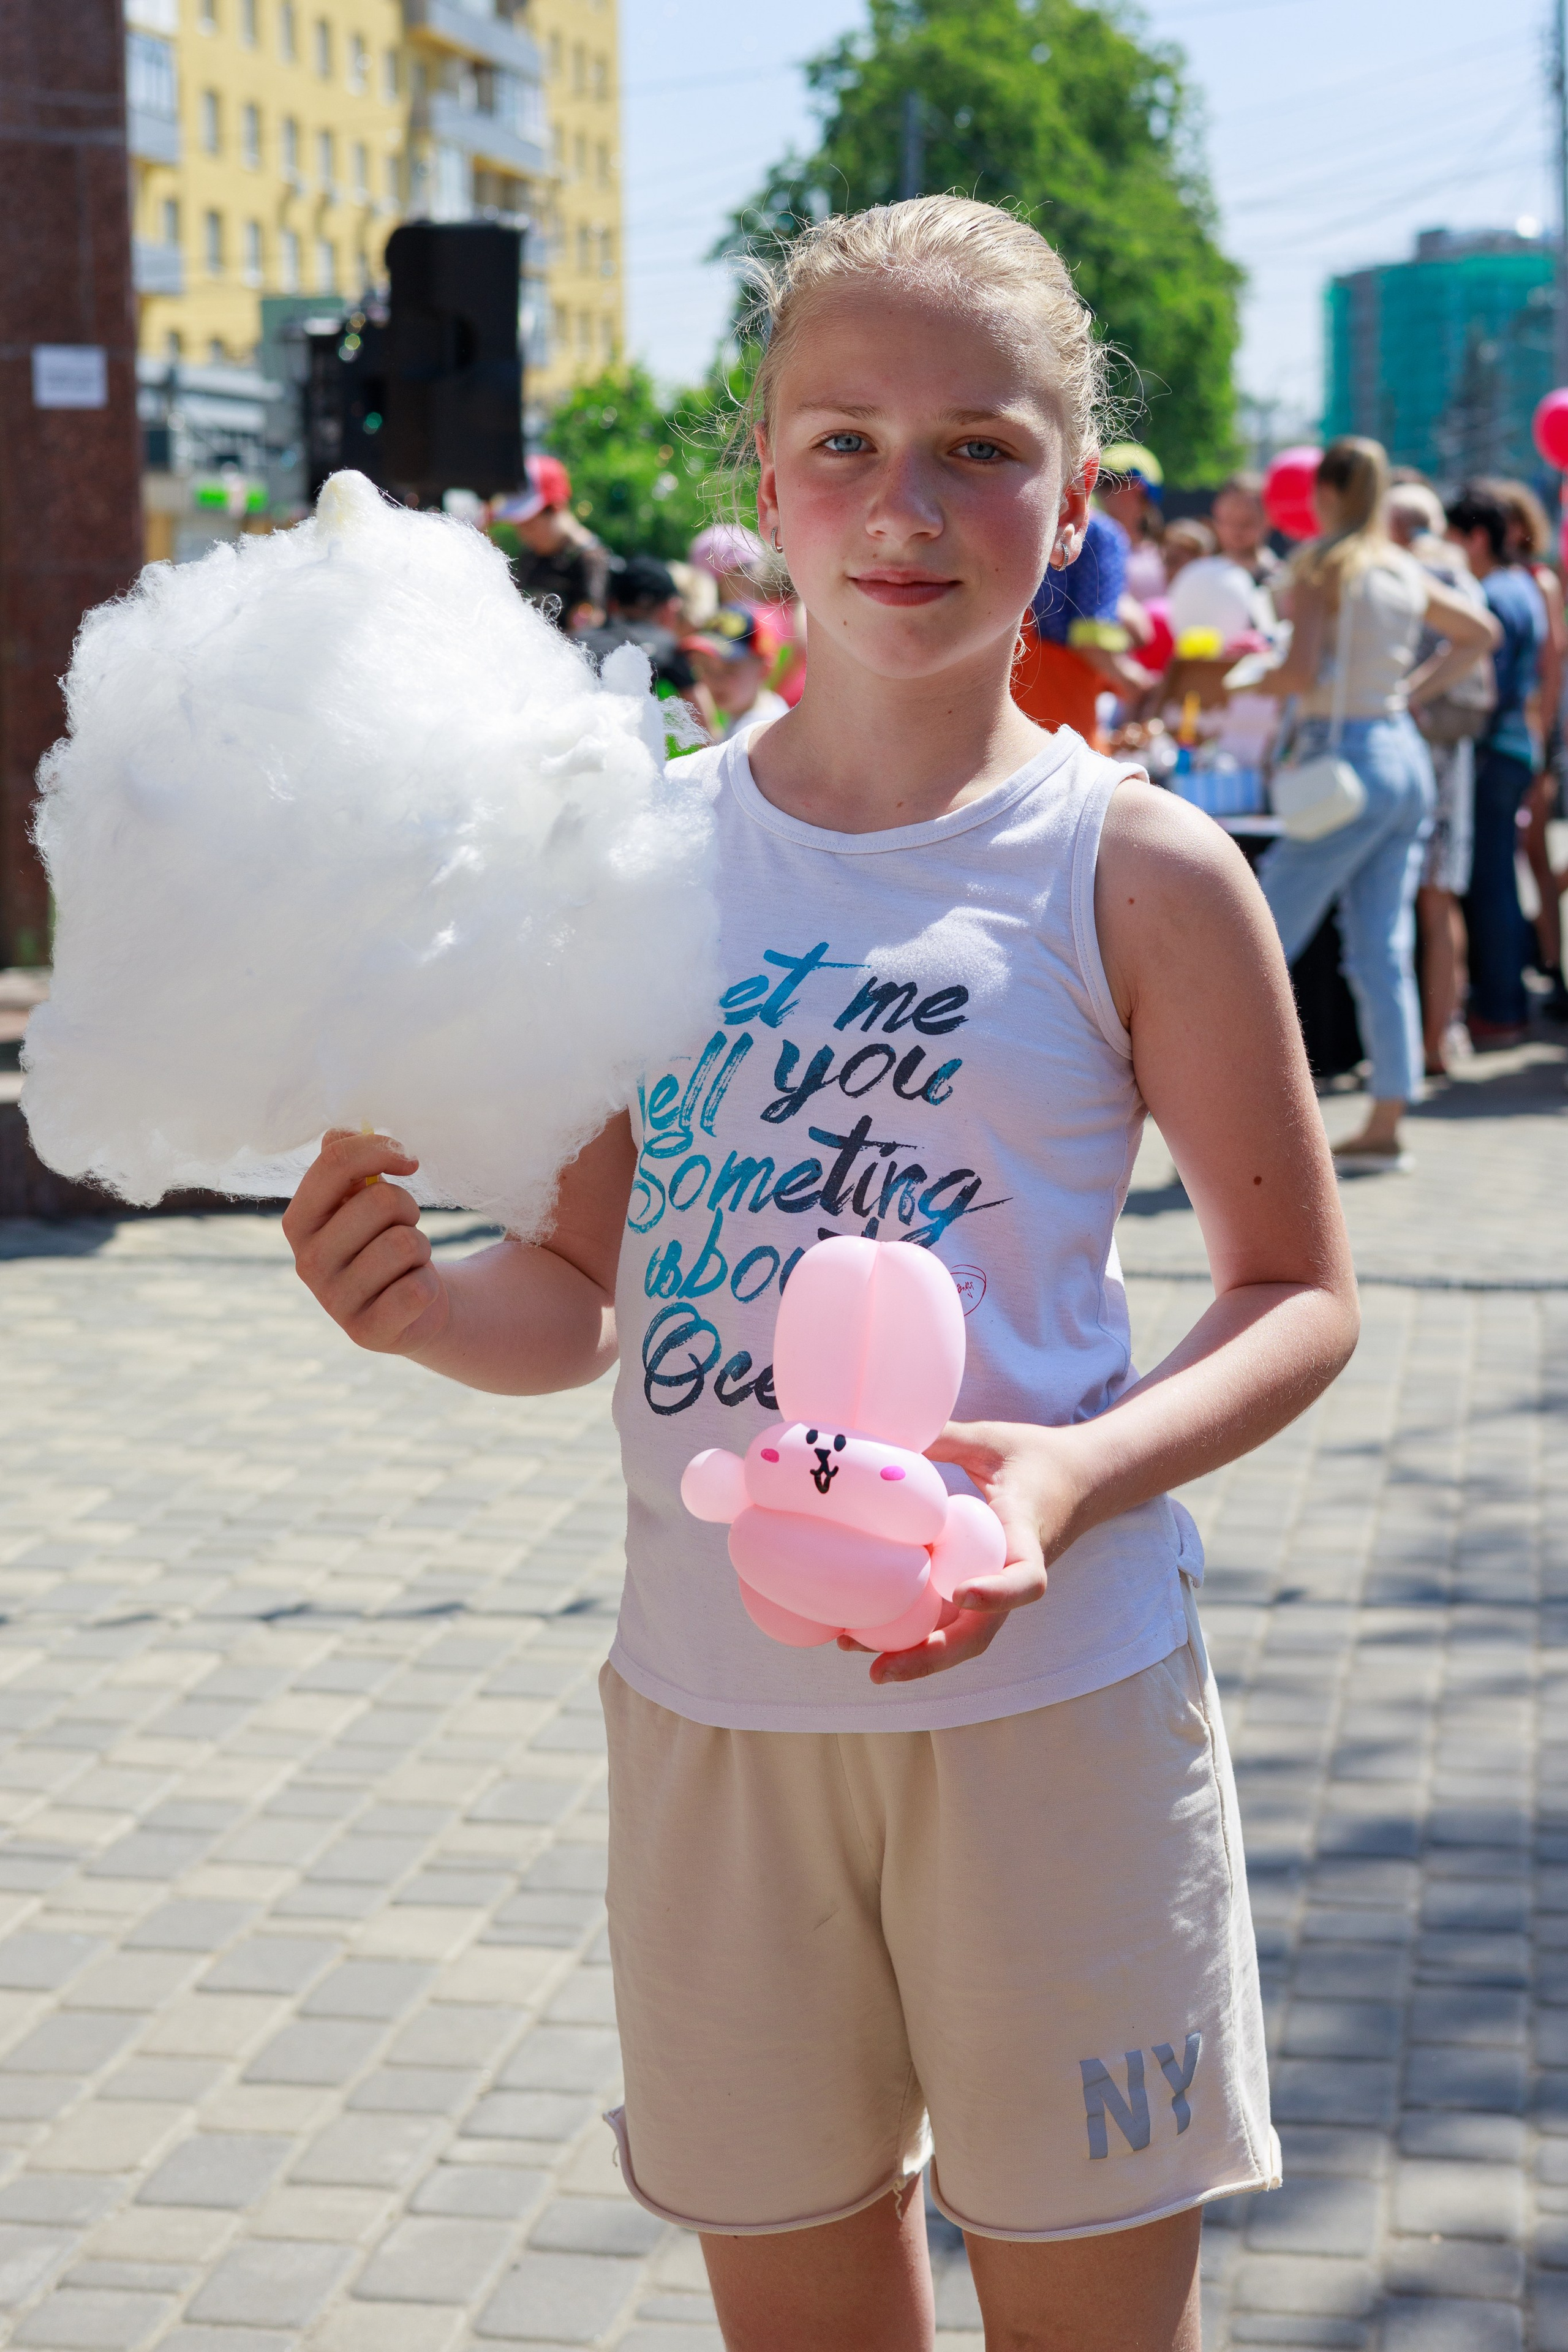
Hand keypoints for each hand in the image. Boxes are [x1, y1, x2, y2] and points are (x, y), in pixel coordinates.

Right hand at [281, 1129, 449, 1355]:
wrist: (407, 1306)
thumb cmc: (381, 1238)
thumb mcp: (360, 1197)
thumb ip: (346, 1161)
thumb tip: (339, 1133)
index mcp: (299, 1220)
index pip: (335, 1163)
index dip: (381, 1150)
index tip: (409, 1160)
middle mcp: (307, 1262)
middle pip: (381, 1201)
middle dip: (408, 1208)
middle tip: (403, 1226)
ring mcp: (334, 1302)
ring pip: (405, 1243)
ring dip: (420, 1246)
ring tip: (406, 1260)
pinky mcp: (367, 1333)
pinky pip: (418, 1289)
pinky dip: (427, 1285)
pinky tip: (410, 1292)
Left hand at [839, 1419, 1086, 1684]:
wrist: (1082, 1481)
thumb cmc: (1037, 1456)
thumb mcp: (993, 1439)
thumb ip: (947, 1435)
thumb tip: (886, 1427)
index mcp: (1027, 1537)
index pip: (1025, 1579)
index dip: (997, 1592)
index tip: (961, 1592)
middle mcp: (1012, 1575)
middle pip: (981, 1633)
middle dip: (931, 1657)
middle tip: (879, 1669)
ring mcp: (996, 1589)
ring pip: (961, 1637)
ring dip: (914, 1654)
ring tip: (855, 1652)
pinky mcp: (981, 1589)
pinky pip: (950, 1621)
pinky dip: (912, 1632)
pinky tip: (863, 1629)